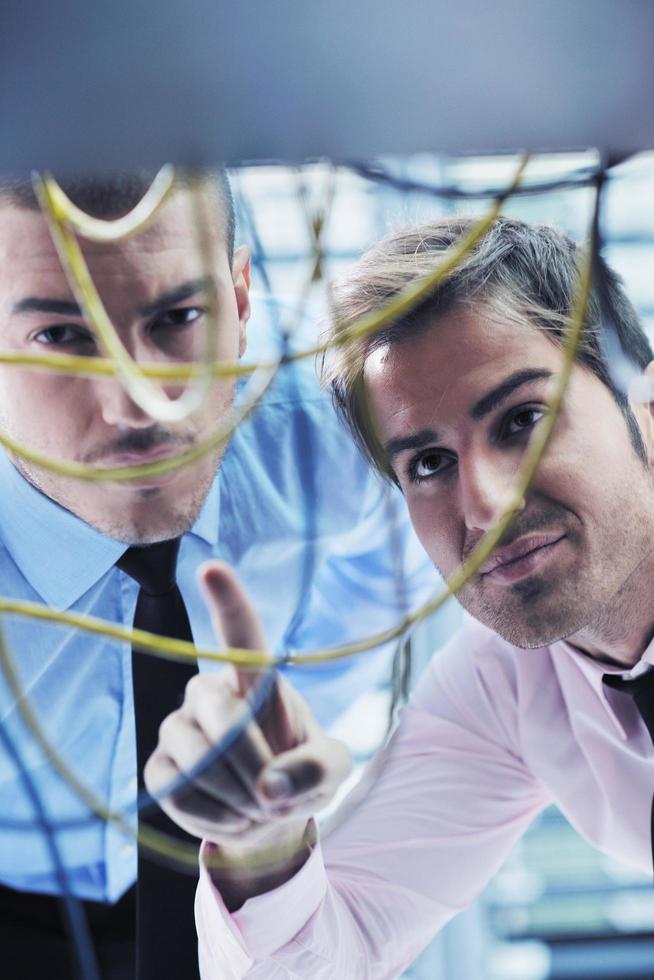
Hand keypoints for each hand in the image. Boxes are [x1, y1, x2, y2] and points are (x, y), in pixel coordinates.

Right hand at [143, 561, 351, 901]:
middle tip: (276, 799)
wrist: (267, 820)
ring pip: (198, 760)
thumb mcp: (332, 772)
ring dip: (238, 798)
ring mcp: (178, 726)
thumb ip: (317, 771)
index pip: (239, 632)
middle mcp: (209, 691)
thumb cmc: (301, 776)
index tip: (212, 569)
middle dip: (254, 766)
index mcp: (255, 678)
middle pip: (223, 718)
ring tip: (258, 809)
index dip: (227, 600)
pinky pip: (177, 792)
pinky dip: (213, 817)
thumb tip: (270, 786)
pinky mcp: (158, 765)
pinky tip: (232, 817)